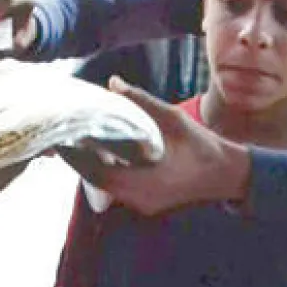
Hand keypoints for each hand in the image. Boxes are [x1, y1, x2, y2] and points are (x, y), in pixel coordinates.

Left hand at [60, 77, 251, 216]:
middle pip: (96, 180)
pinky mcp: (147, 203)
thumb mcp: (171, 118)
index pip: (94, 171)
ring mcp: (142, 204)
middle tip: (65, 135)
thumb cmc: (200, 146)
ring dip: (93, 166)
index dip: (74, 156)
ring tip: (80, 141)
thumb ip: (141, 102)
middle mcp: (137, 198)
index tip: (59, 137)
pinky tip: (104, 153)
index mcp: (140, 182)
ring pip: (107, 186)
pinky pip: (119, 188)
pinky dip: (109, 172)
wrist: (226, 175)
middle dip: (80, 159)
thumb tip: (113, 82)